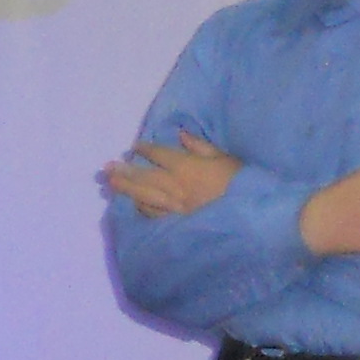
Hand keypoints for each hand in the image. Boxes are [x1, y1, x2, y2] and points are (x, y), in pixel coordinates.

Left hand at [101, 130, 239, 218]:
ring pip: (145, 197)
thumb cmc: (243, 184)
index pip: (160, 155)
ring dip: (127, 190)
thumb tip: (181, 135)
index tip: (135, 147)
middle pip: (145, 177)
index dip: (146, 150)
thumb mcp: (226, 158)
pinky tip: (135, 204)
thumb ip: (201, 147)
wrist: (251, 217)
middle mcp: (176, 187)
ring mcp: (175, 208)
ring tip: (112, 185)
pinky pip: (155, 215)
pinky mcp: (179, 224)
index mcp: (187, 167)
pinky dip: (143, 208)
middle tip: (107, 168)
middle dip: (125, 171)